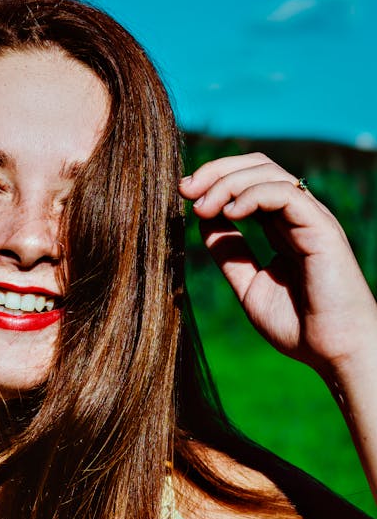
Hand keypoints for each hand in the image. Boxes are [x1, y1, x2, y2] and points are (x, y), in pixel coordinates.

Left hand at [180, 153, 376, 376]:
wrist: (334, 352)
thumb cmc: (299, 326)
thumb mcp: (249, 286)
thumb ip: (230, 255)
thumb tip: (204, 222)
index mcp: (282, 227)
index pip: (249, 182)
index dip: (215, 181)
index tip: (185, 195)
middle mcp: (297, 217)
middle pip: (257, 167)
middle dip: (217, 171)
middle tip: (185, 189)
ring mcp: (311, 220)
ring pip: (269, 173)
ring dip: (228, 182)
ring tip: (202, 207)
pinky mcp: (321, 229)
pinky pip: (286, 194)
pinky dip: (252, 195)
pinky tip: (230, 213)